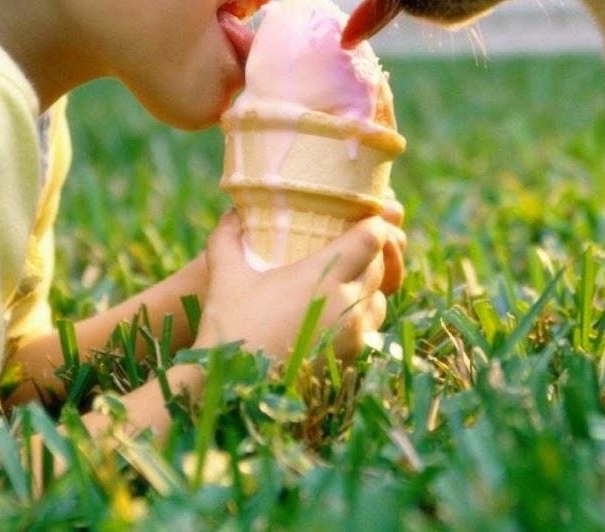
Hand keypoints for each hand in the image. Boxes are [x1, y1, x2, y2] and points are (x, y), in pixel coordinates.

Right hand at [194, 206, 405, 363]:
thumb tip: (231, 213)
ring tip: (340, 279)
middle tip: (347, 242)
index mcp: (324, 277)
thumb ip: (228, 238)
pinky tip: (333, 312)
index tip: (365, 215)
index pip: (371, 239)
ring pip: (377, 298)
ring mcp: (353, 336)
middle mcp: (347, 305)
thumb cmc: (231, 327)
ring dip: (366, 285)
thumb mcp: (226, 275)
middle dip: (367, 253)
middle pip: (376, 267)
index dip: (373, 223)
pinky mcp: (351, 360)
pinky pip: (369, 328)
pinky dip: (359, 314)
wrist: (234, 391)